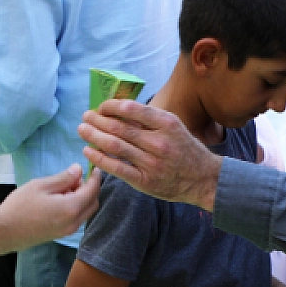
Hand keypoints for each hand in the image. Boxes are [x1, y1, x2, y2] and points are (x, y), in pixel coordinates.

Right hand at [0, 165, 100, 248]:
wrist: (5, 231)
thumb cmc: (20, 206)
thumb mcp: (41, 185)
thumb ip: (63, 178)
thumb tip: (78, 169)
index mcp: (71, 208)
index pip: (92, 190)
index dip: (95, 177)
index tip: (93, 167)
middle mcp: (74, 222)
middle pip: (93, 202)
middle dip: (90, 188)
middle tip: (76, 176)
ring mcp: (69, 230)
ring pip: (86, 211)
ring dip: (83, 198)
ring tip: (65, 187)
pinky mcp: (62, 234)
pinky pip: (78, 218)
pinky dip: (77, 206)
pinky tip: (61, 199)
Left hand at [78, 99, 222, 211]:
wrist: (203, 179)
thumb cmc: (185, 149)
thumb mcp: (174, 126)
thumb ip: (150, 119)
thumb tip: (118, 108)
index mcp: (166, 124)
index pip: (132, 109)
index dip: (111, 106)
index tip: (101, 106)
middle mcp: (159, 142)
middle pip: (119, 127)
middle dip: (97, 120)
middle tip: (85, 116)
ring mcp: (151, 163)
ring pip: (115, 146)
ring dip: (94, 136)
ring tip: (82, 130)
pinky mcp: (144, 181)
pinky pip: (116, 167)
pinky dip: (99, 158)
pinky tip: (88, 151)